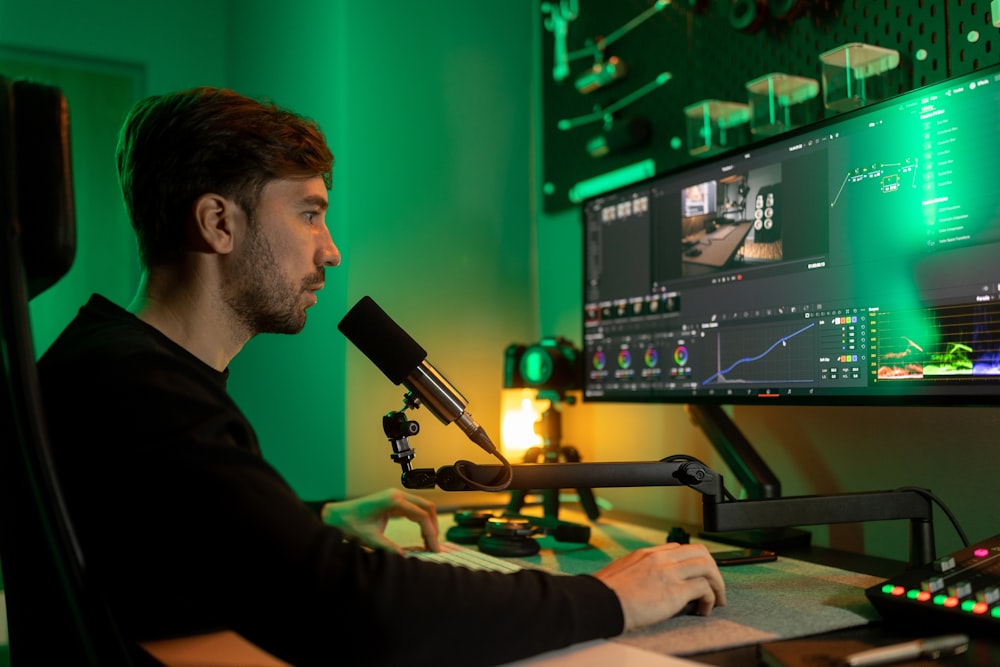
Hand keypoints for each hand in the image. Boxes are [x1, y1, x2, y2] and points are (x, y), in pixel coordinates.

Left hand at [321, 488, 439, 553]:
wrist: (337, 516)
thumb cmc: (350, 523)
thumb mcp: (370, 539)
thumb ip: (389, 548)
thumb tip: (405, 558)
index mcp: (393, 500)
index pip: (422, 516)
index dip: (431, 533)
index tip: (434, 549)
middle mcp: (397, 495)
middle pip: (428, 507)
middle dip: (433, 527)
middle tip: (434, 546)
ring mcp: (396, 496)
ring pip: (423, 507)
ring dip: (429, 523)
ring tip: (429, 543)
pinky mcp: (393, 501)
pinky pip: (414, 508)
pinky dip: (421, 520)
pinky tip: (421, 535)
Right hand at [593, 542, 725, 631]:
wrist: (599, 602)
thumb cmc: (605, 594)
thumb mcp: (621, 572)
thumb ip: (638, 571)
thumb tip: (647, 583)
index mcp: (647, 554)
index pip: (679, 548)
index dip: (693, 562)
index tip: (697, 575)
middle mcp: (660, 558)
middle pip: (700, 552)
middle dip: (712, 570)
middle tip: (714, 586)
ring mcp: (669, 572)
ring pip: (707, 567)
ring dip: (717, 584)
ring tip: (716, 600)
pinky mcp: (674, 591)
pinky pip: (704, 589)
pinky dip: (710, 599)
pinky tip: (704, 610)